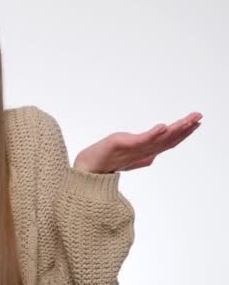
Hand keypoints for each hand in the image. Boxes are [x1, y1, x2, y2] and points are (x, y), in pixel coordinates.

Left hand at [73, 112, 202, 173]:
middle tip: (199, 117)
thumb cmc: (106, 161)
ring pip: (159, 140)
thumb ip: (141, 155)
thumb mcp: (127, 156)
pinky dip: (152, 135)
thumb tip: (152, 157)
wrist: (88, 168)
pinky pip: (140, 140)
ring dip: (175, 129)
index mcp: (146, 153)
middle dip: (184, 128)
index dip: (183, 133)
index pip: (168, 142)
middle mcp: (143, 152)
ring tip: (188, 120)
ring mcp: (134, 150)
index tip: (196, 122)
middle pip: (168, 140)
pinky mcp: (123, 146)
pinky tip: (162, 127)